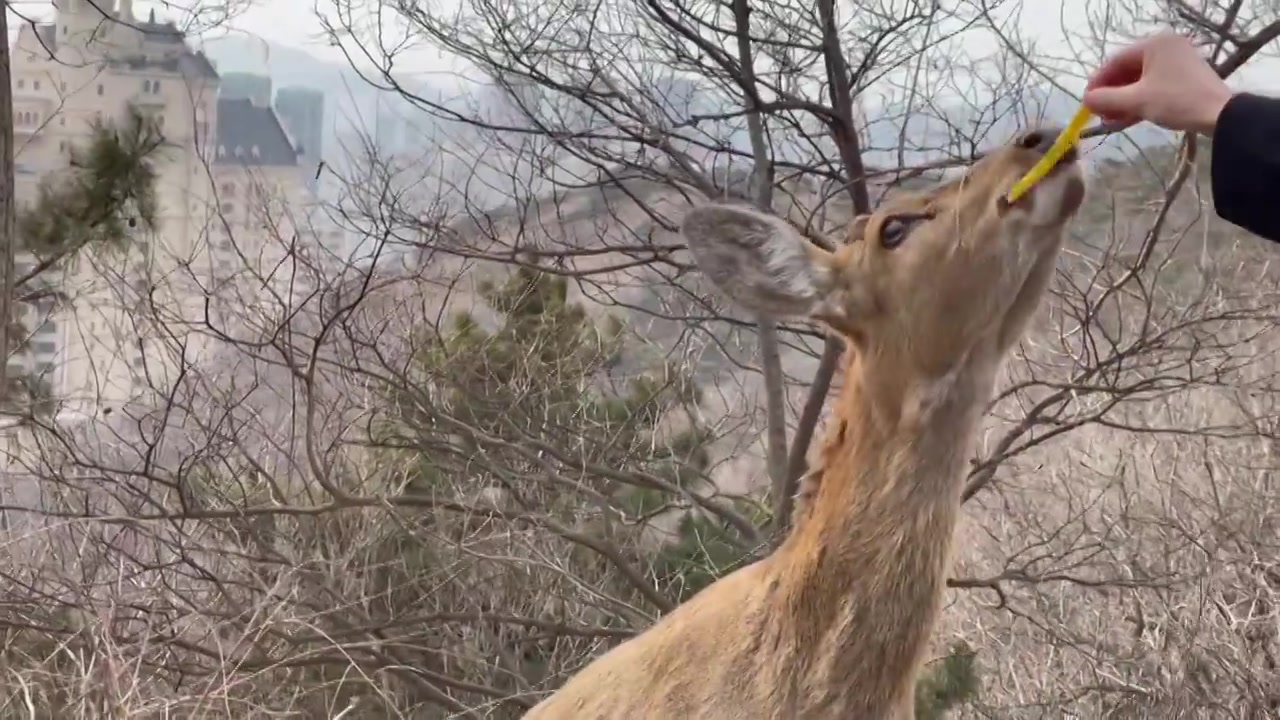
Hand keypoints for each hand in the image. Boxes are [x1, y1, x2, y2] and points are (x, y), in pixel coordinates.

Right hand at [1083, 31, 1233, 134]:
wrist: (1220, 114)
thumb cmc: (1176, 101)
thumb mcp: (1136, 101)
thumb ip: (1106, 99)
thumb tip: (1085, 101)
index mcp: (1154, 44)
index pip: (1115, 61)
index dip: (1097, 82)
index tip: (1086, 102)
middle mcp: (1165, 48)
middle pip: (1127, 71)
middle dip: (1111, 95)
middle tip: (1099, 114)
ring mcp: (1176, 63)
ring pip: (1140, 81)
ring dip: (1123, 102)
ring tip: (1111, 122)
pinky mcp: (1183, 78)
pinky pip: (1153, 87)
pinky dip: (1139, 102)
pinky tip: (1126, 120)